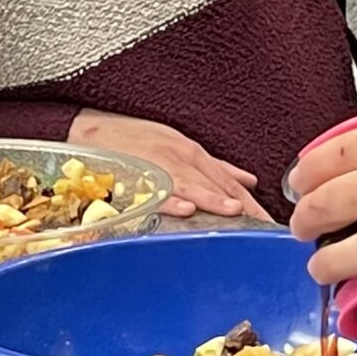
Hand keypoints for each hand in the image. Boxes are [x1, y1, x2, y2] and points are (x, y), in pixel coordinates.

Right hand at [67, 109, 270, 220]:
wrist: (88, 129)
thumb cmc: (135, 139)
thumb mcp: (178, 146)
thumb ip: (214, 166)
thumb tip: (249, 180)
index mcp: (193, 152)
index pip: (229, 181)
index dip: (251, 201)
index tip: (268, 222)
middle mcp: (180, 157)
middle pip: (216, 183)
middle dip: (241, 206)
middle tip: (261, 226)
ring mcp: (158, 164)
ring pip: (191, 184)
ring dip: (213, 199)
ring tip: (233, 213)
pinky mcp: (134, 173)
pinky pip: (155, 189)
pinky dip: (170, 198)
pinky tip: (185, 209)